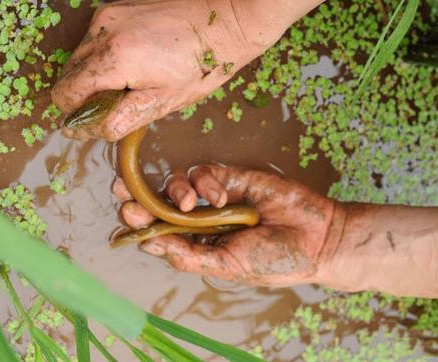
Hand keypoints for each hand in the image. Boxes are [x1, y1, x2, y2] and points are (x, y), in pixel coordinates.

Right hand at [51, 0, 271, 140]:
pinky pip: (94, 39)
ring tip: (132, 81)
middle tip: (123, 103)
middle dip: (86, 96)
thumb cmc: (203, 64)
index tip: (100, 121)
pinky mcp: (115, 7)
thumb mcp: (163, 102)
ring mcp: (107, 15)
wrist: (226, 17)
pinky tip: (135, 61)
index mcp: (114, 59)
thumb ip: (119, 119)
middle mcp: (102, 31)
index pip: (66, 94)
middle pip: (68, 75)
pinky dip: (104, 56)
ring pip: (79, 57)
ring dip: (95, 76)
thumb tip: (84, 130)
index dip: (77, 115)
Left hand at [112, 164, 344, 286]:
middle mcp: (200, 220)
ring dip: (175, 190)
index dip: (138, 222)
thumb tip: (150, 244)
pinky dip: (206, 181)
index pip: (157, 231)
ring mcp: (214, 196)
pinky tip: (221, 196)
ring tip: (189, 203)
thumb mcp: (228, 266)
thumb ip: (190, 255)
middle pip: (158, 203)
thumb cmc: (273, 260)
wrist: (315, 237)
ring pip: (176, 184)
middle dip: (138, 195)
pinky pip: (204, 172)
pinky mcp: (231, 176)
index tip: (125, 215)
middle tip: (122, 191)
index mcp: (196, 245)